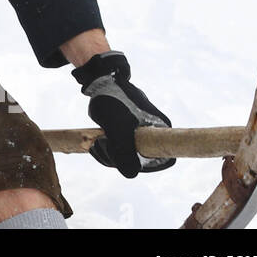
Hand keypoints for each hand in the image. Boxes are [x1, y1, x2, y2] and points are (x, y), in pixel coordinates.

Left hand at [72, 51, 174, 176]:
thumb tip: (130, 175)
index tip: (119, 155)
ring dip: (108, 154)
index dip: (140, 164)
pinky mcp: (126, 132)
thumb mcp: (118, 127)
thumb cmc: (113, 101)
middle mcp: (154, 133)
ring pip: (126, 156)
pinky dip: (106, 149)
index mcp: (161, 130)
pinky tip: (95, 142)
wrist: (100, 81)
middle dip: (116, 158)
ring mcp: (140, 133)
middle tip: (99, 144)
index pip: (161, 159)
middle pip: (140, 161)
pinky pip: (118, 150)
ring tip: (95, 141)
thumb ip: (124, 151)